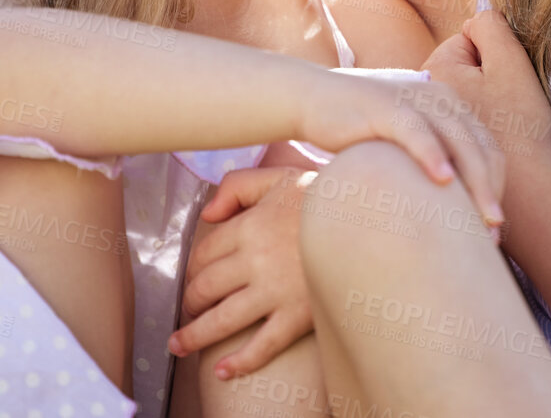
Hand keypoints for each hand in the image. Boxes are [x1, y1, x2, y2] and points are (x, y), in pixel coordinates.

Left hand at [169, 167, 314, 374]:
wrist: (370, 221)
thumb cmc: (325, 198)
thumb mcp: (280, 179)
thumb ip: (239, 186)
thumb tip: (208, 214)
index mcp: (250, 226)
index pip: (203, 254)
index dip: (192, 269)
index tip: (192, 279)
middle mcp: (256, 260)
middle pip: (205, 288)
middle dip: (190, 302)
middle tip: (188, 310)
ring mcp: (276, 291)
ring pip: (222, 320)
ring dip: (194, 335)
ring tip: (180, 344)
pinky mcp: (297, 315)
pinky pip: (262, 346)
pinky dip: (239, 363)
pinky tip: (221, 371)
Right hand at [296, 71, 505, 229]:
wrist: (312, 100)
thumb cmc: (360, 133)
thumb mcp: (403, 146)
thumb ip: (429, 164)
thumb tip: (451, 213)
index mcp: (450, 108)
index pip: (487, 150)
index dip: (495, 189)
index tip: (493, 230)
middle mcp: (440, 99)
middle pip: (479, 148)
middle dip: (490, 193)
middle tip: (494, 234)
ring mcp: (415, 99)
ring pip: (458, 141)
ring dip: (474, 183)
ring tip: (481, 220)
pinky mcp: (387, 105)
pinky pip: (416, 131)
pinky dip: (433, 155)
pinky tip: (443, 181)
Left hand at [424, 10, 550, 176]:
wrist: (526, 188)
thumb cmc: (520, 123)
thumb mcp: (510, 63)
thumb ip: (491, 26)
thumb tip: (477, 20)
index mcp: (436, 69)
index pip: (468, 40)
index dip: (496, 57)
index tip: (504, 86)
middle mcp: (423, 93)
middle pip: (465, 66)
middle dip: (487, 80)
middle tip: (505, 107)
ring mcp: (430, 121)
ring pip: (466, 93)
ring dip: (485, 103)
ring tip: (501, 126)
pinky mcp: (441, 143)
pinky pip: (463, 119)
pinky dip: (480, 127)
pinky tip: (493, 143)